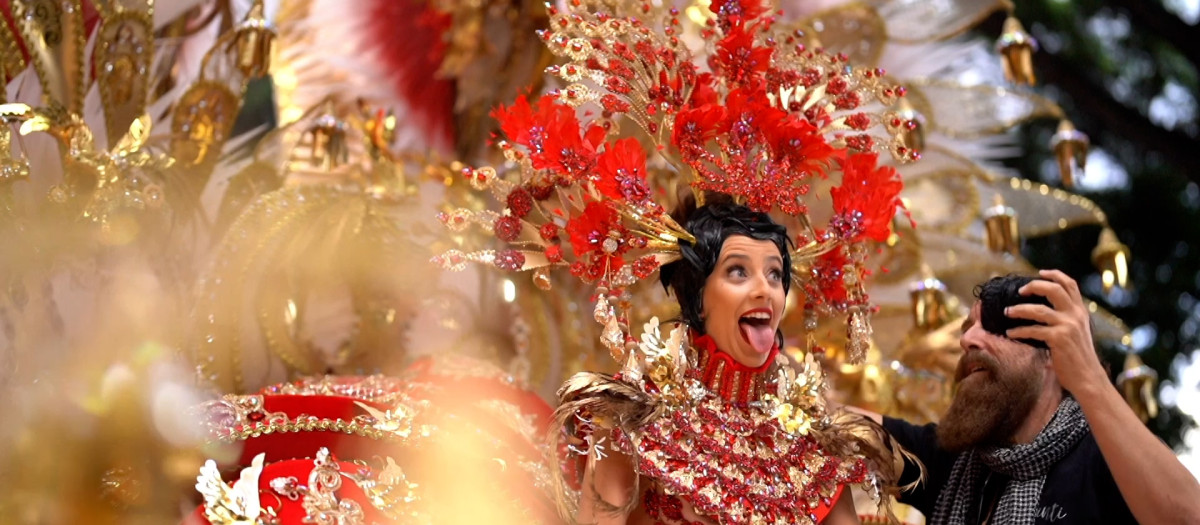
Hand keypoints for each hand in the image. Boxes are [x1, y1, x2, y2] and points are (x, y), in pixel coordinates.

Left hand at [1004, 269, 1108, 395]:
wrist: (1088, 377)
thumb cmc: (1077, 356)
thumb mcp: (1076, 332)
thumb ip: (1065, 318)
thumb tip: (1041, 309)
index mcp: (1080, 311)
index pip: (1070, 285)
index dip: (1055, 275)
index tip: (1040, 272)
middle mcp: (1075, 315)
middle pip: (1054, 289)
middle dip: (1034, 286)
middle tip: (1020, 291)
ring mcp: (1068, 326)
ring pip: (1038, 310)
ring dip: (1018, 310)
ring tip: (1007, 312)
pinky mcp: (1059, 338)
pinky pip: (1033, 330)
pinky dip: (1019, 331)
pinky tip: (1010, 333)